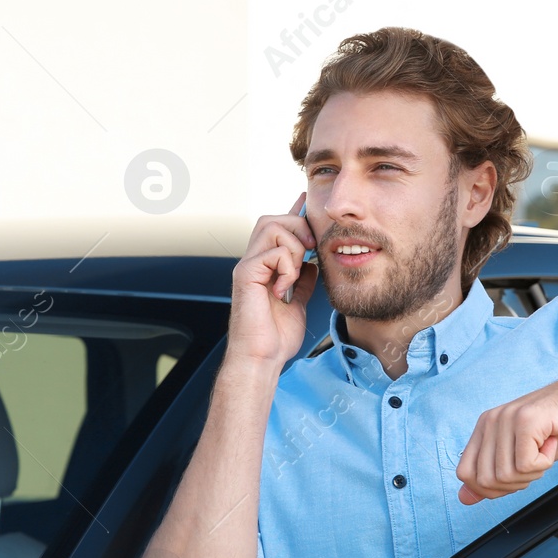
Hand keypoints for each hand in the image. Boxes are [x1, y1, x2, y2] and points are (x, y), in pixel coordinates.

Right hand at [227, 193, 318, 365]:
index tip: (306, 199)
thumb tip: (312, 263)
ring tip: (293, 274)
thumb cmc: (275, 337)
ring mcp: (247, 266)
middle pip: (272, 219)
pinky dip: (286, 267)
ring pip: (272, 227)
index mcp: (264, 266)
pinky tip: (284, 289)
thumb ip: (302, 279)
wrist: (262, 358)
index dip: (293, 212)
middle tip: (310, 252)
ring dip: (293, 247)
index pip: (277, 228)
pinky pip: (272, 252)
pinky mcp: (245, 275)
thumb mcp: (298, 301)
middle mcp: (252, 261)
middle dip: (296, 227)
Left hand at [454, 370, 557, 503]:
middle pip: (485, 480)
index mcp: (484, 428)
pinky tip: (552, 442)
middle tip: (535, 462)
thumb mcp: (523, 457)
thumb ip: (493, 475)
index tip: (515, 477)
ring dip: (533, 473)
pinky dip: (545, 463)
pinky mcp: (526, 420)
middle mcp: (490, 421)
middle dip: (514, 484)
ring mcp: (506, 418)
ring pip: (506, 475)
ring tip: (545, 450)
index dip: (488, 489)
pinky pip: (526, 465)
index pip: (465, 473)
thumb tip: (464, 499)